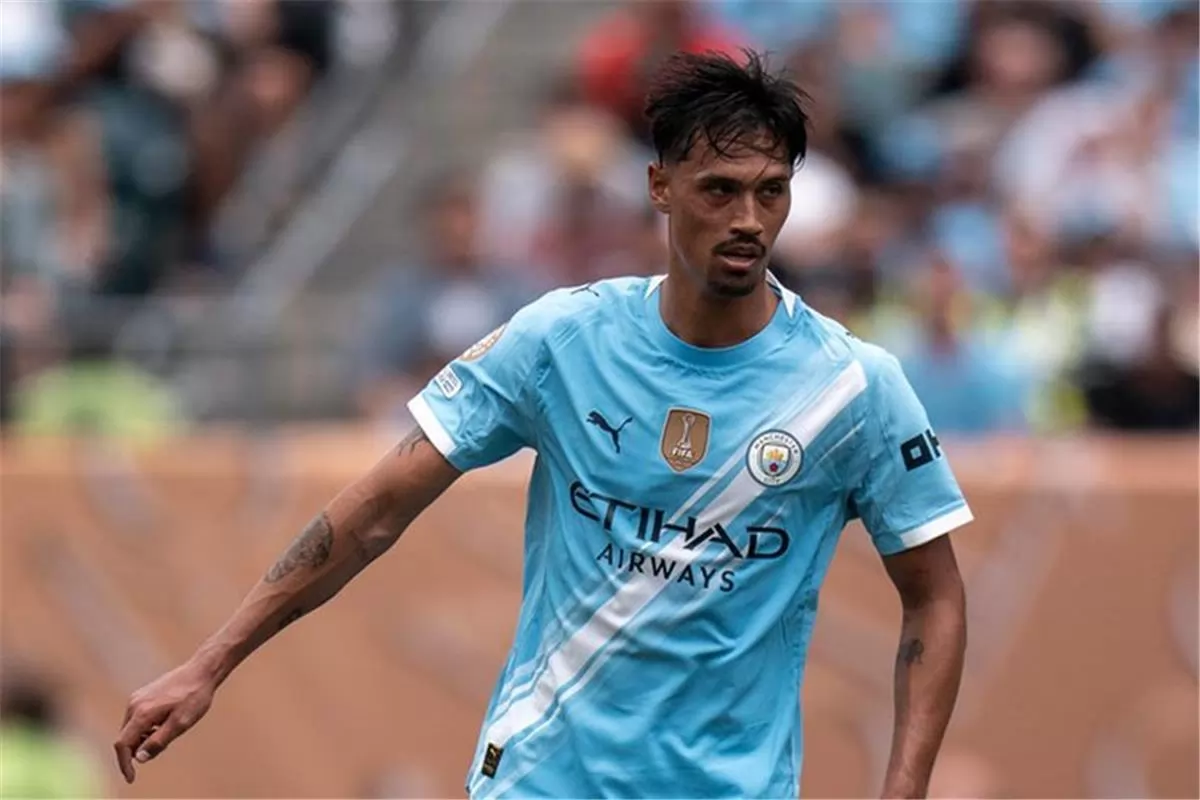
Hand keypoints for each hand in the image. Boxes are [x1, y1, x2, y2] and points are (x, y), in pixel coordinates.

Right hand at [113, 660, 216, 782]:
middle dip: (138, 750)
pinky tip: (165, 723)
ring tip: (170, 731)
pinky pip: (137, 719)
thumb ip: (159, 741)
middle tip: (165, 745)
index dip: (124, 764)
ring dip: (143, 739)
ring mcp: (137, 698)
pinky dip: (146, 728)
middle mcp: (134, 704)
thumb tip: (139, 758)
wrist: (201, 671)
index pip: (122, 744)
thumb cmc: (194, 697)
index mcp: (141, 713)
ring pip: (131, 728)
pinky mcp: (143, 695)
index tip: (131, 778)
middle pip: (125, 737)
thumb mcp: (181, 723)